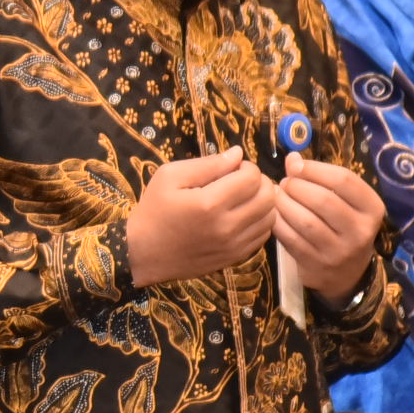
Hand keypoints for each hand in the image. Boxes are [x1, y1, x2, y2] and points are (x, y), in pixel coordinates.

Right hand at [127, 147, 276, 285]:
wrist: (143, 253)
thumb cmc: (154, 210)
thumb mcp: (169, 176)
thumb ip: (206, 164)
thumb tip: (237, 154)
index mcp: (209, 203)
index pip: (252, 177)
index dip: (246, 166)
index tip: (231, 168)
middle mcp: (226, 226)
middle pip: (268, 196)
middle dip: (259, 182)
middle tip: (241, 181)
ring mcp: (233, 245)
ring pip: (270, 216)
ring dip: (262, 202)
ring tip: (243, 198)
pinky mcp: (235, 257)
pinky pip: (263, 235)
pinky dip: (259, 221)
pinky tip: (242, 216)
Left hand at [274, 151, 385, 304]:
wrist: (346, 274)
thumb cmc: (342, 225)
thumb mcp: (344, 201)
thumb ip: (321, 177)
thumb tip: (292, 158)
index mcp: (372, 209)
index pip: (343, 180)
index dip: (314, 168)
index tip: (295, 165)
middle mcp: (360, 231)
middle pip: (323, 200)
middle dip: (297, 186)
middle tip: (285, 183)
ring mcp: (339, 251)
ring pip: (305, 220)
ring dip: (284, 203)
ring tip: (277, 195)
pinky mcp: (316, 264)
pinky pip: (291, 238)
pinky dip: (277, 221)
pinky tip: (273, 213)